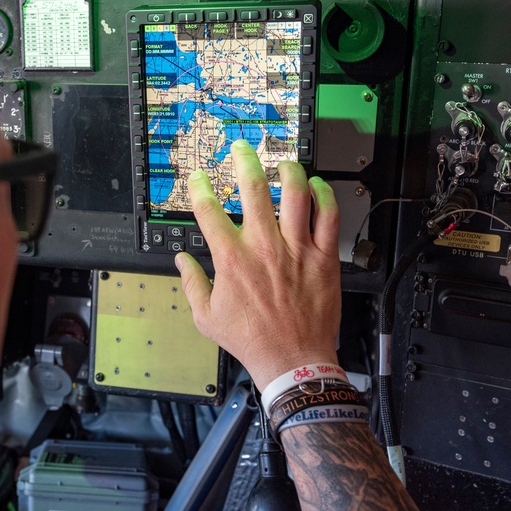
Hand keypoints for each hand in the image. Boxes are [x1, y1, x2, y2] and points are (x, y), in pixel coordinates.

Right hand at [174, 139, 340, 390]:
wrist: (292, 361)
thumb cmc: (250, 340)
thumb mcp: (206, 317)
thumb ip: (192, 284)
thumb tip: (181, 262)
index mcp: (231, 259)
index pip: (208, 210)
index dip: (200, 187)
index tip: (199, 178)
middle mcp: (264, 247)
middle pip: (254, 189)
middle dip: (244, 161)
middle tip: (241, 150)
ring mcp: (297, 249)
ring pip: (296, 194)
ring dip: (289, 171)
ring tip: (284, 163)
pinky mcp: (323, 258)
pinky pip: (329, 216)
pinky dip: (324, 196)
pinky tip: (317, 187)